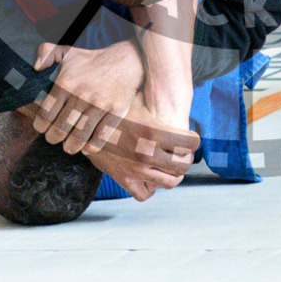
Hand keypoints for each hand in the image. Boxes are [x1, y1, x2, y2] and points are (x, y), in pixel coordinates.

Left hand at [31, 41, 144, 155]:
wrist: (125, 61)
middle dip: (54, 138)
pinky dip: (92, 147)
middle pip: (60, 130)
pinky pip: (100, 138)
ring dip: (71, 146)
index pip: (45, 115)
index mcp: (66, 83)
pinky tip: (87, 147)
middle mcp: (81, 95)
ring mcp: (99, 105)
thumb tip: (36, 68)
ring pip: (78, 138)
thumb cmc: (92, 60)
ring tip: (69, 146)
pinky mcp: (116, 112)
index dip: (40, 126)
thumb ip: (46, 53)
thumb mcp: (67, 52)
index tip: (43, 128)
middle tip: (55, 137)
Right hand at [84, 91, 198, 200]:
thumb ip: (155, 100)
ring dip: (173, 175)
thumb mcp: (137, 99)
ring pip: (168, 183)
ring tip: (171, 167)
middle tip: (184, 154)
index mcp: (154, 132)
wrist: (86, 123)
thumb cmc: (115, 106)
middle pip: (182, 166)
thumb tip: (172, 87)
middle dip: (186, 160)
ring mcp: (136, 169)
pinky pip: (145, 194)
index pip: (189, 143)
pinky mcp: (124, 179)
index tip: (193, 139)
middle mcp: (147, 153)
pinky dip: (151, 188)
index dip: (194, 140)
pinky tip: (150, 177)